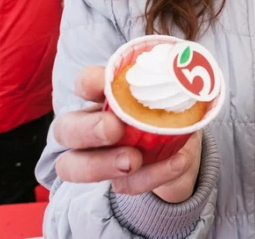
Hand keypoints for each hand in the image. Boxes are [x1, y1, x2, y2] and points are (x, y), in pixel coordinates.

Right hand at [53, 66, 201, 202]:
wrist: (188, 146)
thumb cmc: (173, 109)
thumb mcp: (179, 91)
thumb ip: (177, 80)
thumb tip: (189, 69)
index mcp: (105, 95)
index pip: (84, 83)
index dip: (88, 82)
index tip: (102, 83)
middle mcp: (92, 125)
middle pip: (65, 129)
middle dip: (86, 130)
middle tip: (114, 129)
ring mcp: (100, 156)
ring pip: (74, 166)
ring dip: (102, 164)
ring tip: (133, 160)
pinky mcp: (121, 180)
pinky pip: (125, 185)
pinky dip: (151, 176)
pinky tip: (177, 162)